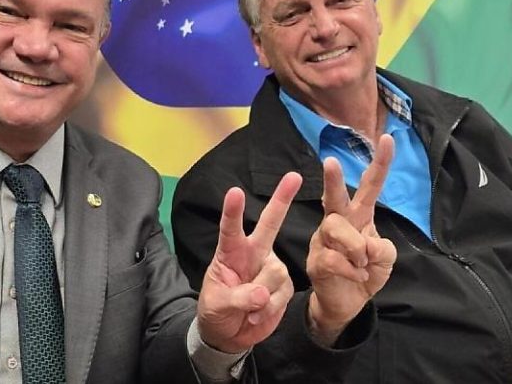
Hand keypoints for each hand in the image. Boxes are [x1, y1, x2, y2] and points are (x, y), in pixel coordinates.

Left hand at [197, 172, 302, 353]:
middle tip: (294, 175)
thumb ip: (237, 298)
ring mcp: (271, 268)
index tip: (234, 192)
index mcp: (230, 252)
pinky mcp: (283, 287)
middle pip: (269, 223)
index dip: (232, 211)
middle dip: (282, 199)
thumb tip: (262, 295)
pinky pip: (281, 295)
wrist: (228, 335)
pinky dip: (269, 310)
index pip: (230, 229)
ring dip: (260, 299)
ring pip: (275, 274)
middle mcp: (254, 253)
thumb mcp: (216, 304)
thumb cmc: (216, 310)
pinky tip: (256, 316)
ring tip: (246, 310)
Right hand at [306, 134, 396, 341]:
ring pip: (336, 228)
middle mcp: (338, 221)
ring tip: (362, 263)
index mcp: (359, 216)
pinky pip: (333, 258)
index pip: (369, 186)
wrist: (347, 304)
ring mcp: (324, 239)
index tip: (388, 139)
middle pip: (334, 198)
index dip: (380, 164)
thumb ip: (383, 248)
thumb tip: (366, 245)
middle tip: (329, 161)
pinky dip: (351, 269)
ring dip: (356, 248)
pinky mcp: (316, 260)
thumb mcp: (385, 259)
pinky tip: (355, 276)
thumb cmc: (365, 273)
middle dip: (332, 180)